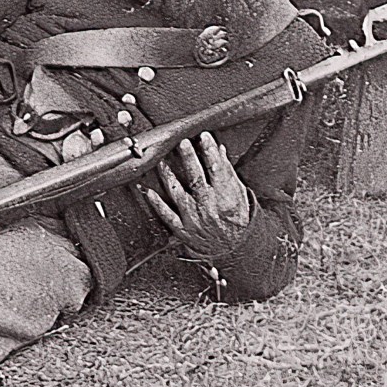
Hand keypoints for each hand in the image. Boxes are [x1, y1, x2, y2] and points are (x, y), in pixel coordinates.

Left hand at [139, 133, 254, 261]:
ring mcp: (195, 220)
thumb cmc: (236, 219)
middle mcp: (210, 208)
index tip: (204, 137)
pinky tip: (147, 191)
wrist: (235, 250)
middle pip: (197, 180)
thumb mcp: (238, 195)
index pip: (218, 171)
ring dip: (168, 177)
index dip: (211, 153)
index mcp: (226, 199)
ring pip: (179, 195)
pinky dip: (157, 203)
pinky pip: (168, 216)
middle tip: (182, 142)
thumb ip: (227, 172)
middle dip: (189, 159)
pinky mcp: (184, 230)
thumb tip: (219, 149)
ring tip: (161, 161)